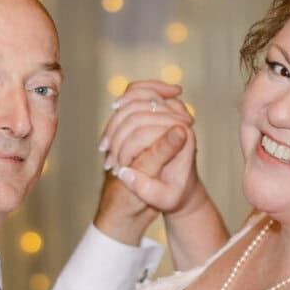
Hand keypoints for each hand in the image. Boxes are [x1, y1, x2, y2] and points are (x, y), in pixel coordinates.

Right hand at [97, 81, 200, 214]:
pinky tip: (112, 116)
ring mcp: (172, 110)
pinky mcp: (163, 107)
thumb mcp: (164, 199)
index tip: (116, 168)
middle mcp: (180, 119)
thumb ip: (145, 189)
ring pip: (137, 96)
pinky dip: (124, 100)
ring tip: (105, 143)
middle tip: (106, 154)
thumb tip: (124, 172)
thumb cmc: (174, 194)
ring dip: (116, 118)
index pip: (145, 133)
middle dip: (117, 133)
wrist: (183, 186)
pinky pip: (140, 91)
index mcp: (183, 140)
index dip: (126, 149)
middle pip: (138, 112)